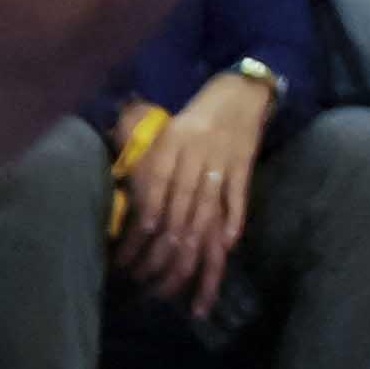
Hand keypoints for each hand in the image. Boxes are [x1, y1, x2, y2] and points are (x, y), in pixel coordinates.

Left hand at [120, 72, 268, 318]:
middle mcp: (196, 150)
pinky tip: (227, 246)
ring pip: (207, 206)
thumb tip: (125, 199)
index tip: (133, 249)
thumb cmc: (196, 114)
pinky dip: (234, 219)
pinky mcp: (245, 165)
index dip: (145, 218)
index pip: (156, 185)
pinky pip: (239, 196)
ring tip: (186, 273)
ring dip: (197, 242)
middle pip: (180, 203)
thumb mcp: (166, 129)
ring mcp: (223, 158)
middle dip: (166, 243)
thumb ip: (147, 160)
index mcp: (173, 140)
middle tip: (153, 279)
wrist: (241, 89)